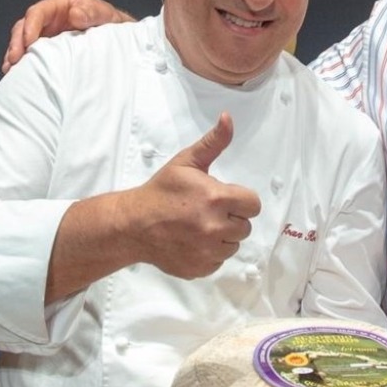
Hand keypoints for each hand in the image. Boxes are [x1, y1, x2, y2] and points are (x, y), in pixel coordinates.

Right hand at [4, 0, 132, 73]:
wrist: (118, 36)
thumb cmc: (109, 21)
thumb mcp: (104, 14)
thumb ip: (91, 12)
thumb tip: (75, 15)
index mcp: (58, 7)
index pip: (37, 13)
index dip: (30, 26)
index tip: (29, 42)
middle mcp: (48, 21)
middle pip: (24, 28)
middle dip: (17, 44)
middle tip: (14, 61)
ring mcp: (47, 36)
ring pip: (24, 43)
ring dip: (15, 56)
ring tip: (11, 71)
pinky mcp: (50, 52)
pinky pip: (33, 56)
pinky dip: (26, 66)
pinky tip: (20, 77)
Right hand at [124, 114, 260, 279]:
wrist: (133, 224)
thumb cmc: (161, 191)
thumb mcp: (186, 163)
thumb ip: (213, 143)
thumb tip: (229, 118)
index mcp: (216, 199)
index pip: (253, 204)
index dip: (240, 200)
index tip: (224, 198)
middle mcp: (216, 227)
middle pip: (245, 226)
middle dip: (230, 218)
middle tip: (206, 211)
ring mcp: (208, 251)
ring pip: (234, 245)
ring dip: (222, 237)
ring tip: (198, 226)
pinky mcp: (202, 268)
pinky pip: (219, 261)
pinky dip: (209, 253)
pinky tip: (192, 241)